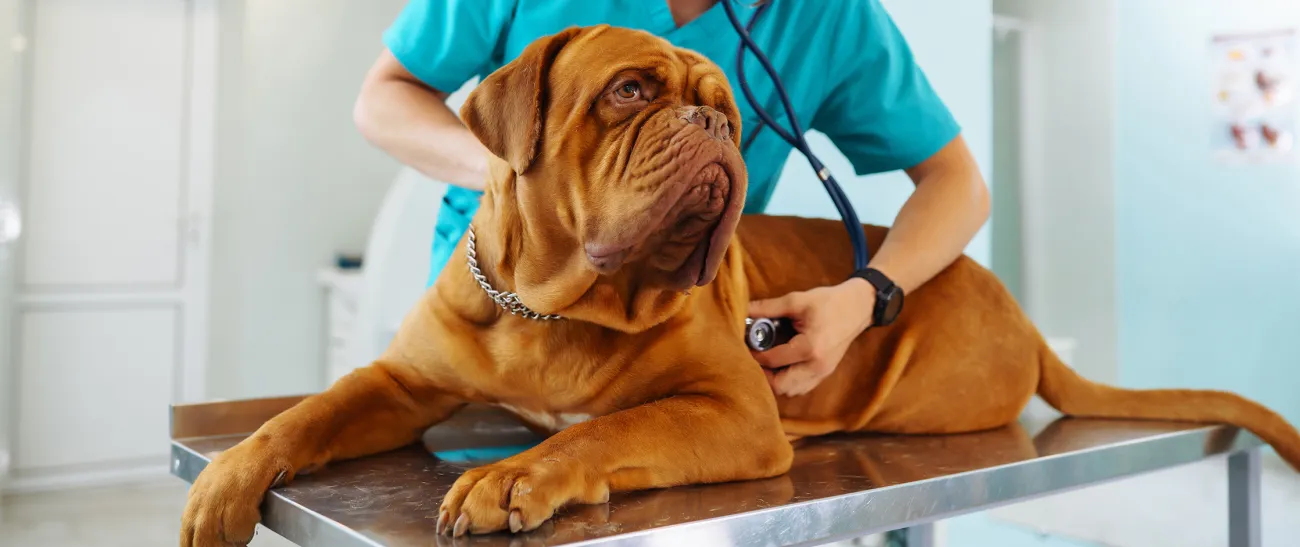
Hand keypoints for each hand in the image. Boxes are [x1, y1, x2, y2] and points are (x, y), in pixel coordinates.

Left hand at [748, 279, 874, 396]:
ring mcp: (823, 373)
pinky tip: (780, 366)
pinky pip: (801, 388)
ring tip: (765, 363)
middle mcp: (817, 366)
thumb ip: (768, 307)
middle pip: (780, 386)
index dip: (753, 355)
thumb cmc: (829, 302)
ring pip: (791, 391)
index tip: (742, 346)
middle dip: (763, 375)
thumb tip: (743, 310)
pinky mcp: (825, 373)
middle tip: (752, 359)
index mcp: (810, 348)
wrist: (859, 307)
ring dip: (775, 381)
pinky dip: (787, 382)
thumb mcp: (797, 300)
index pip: (772, 361)